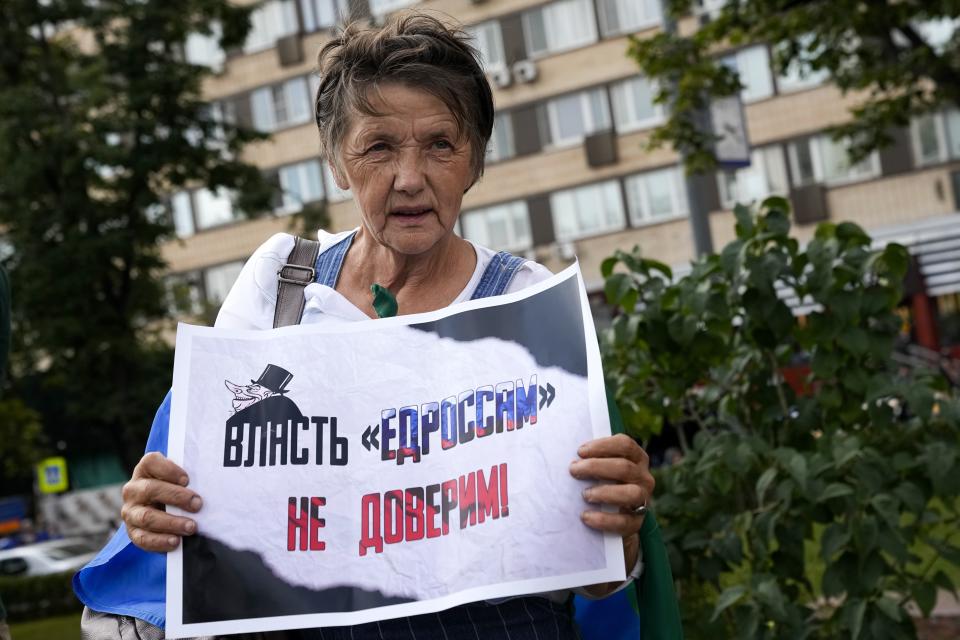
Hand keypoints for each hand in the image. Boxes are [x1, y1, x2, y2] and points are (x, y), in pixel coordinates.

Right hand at [121, 452, 202, 551]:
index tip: (187, 479)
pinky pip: (143, 538)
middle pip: (151, 490)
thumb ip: (187, 479)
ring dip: (172, 523)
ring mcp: (130, 511)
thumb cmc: (176, 490)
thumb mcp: (179, 480)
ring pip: (147, 517)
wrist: (159, 512)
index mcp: (145, 471)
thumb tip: (211, 485)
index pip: (150, 462)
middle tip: (197, 504)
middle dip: (177, 497)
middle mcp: (133, 489)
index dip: (168, 469)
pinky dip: (160, 541)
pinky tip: (176, 541)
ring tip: (191, 527)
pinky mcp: (132, 532)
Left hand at [570, 434, 653, 594]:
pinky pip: (624, 522)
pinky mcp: (636, 522)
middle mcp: (644, 477)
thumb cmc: (603, 483)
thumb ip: (592, 458)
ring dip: (605, 492)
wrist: (615, 517)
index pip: (625, 444)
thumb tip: (567, 453)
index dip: (602, 446)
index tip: (580, 451)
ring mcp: (643, 500)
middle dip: (596, 467)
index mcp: (637, 458)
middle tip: (573, 470)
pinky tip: (585, 516)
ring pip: (631, 493)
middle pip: (625, 468)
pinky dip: (604, 519)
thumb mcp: (602, 468)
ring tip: (584, 495)